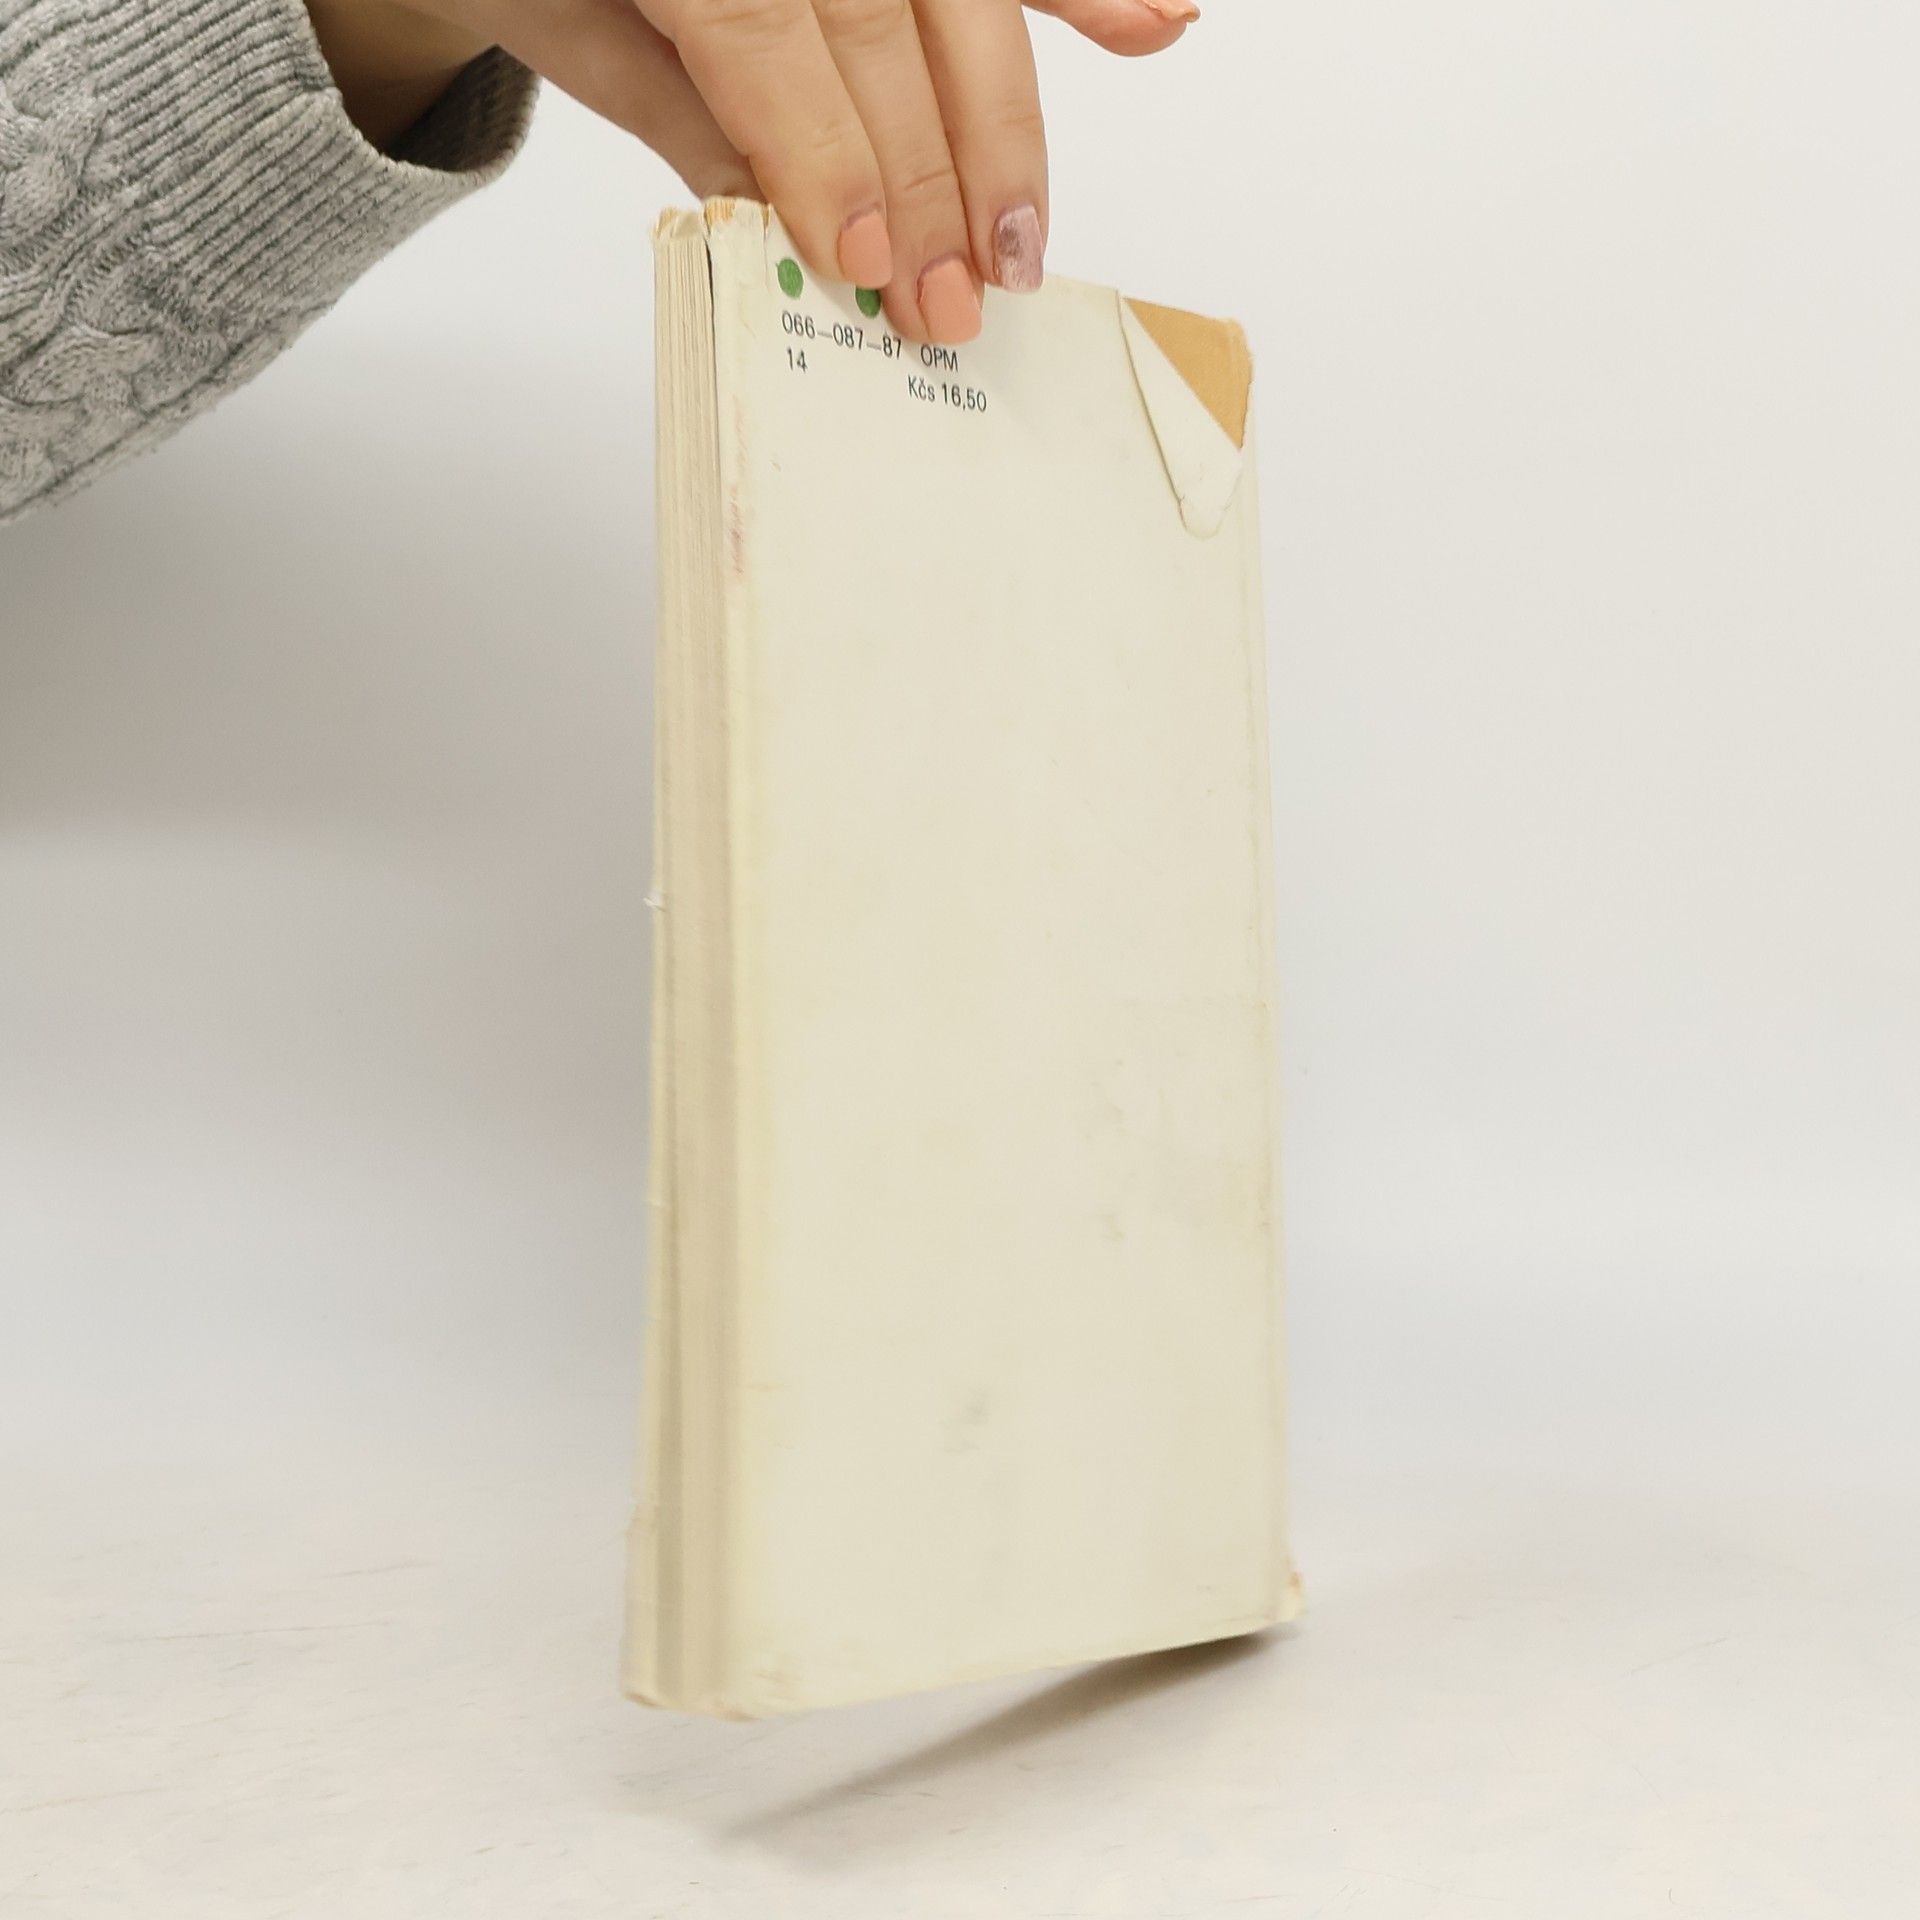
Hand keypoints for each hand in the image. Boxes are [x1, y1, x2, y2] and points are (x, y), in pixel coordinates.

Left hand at [308, 0, 1197, 344]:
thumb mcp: (578, 32)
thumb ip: (692, 112)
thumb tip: (798, 230)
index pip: (767, 28)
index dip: (824, 148)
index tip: (865, 263)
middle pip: (885, 26)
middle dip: (925, 178)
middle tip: (949, 303)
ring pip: (959, 4)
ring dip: (1005, 128)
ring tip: (1023, 241)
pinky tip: (1156, 28)